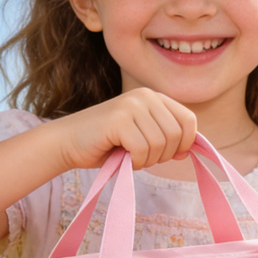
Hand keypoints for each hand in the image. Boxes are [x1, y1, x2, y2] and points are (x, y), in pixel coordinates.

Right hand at [55, 88, 196, 170]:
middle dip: (163, 156)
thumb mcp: (143, 138)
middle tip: (142, 158)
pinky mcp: (119, 119)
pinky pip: (142, 150)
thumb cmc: (107, 144)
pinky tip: (122, 157)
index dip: (185, 143)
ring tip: (130, 156)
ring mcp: (131, 105)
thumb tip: (189, 150)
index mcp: (154, 97)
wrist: (69, 142)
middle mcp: (145, 96)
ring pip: (160, 144)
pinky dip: (135, 162)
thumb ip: (166, 139)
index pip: (188, 120)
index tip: (171, 155)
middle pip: (176, 135)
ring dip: (147, 160)